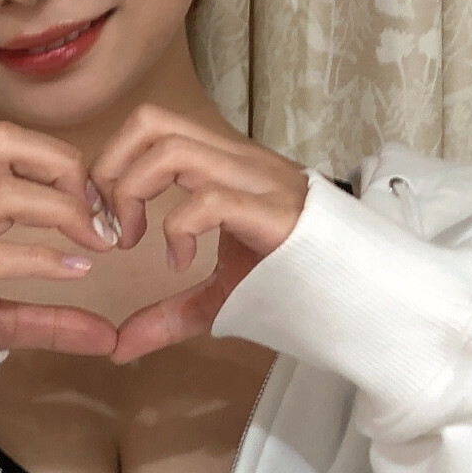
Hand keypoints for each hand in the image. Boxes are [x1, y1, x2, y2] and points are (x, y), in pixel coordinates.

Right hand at [0, 121, 117, 357]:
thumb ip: (49, 321)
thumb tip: (110, 337)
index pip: (5, 145)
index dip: (59, 161)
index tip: (95, 203)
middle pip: (4, 146)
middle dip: (64, 167)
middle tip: (99, 211)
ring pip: (3, 195)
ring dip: (63, 211)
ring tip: (97, 243)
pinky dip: (43, 261)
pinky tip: (75, 273)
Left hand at [91, 106, 308, 363]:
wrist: (369, 297)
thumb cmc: (299, 284)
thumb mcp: (219, 299)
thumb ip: (167, 316)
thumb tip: (118, 350)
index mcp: (222, 168)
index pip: (150, 127)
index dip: (111, 165)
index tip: (101, 221)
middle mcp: (238, 162)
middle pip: (151, 122)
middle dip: (110, 169)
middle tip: (108, 225)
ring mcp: (258, 182)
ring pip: (173, 150)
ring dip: (133, 193)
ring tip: (133, 241)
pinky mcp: (275, 213)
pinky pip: (210, 199)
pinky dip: (177, 228)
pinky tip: (178, 261)